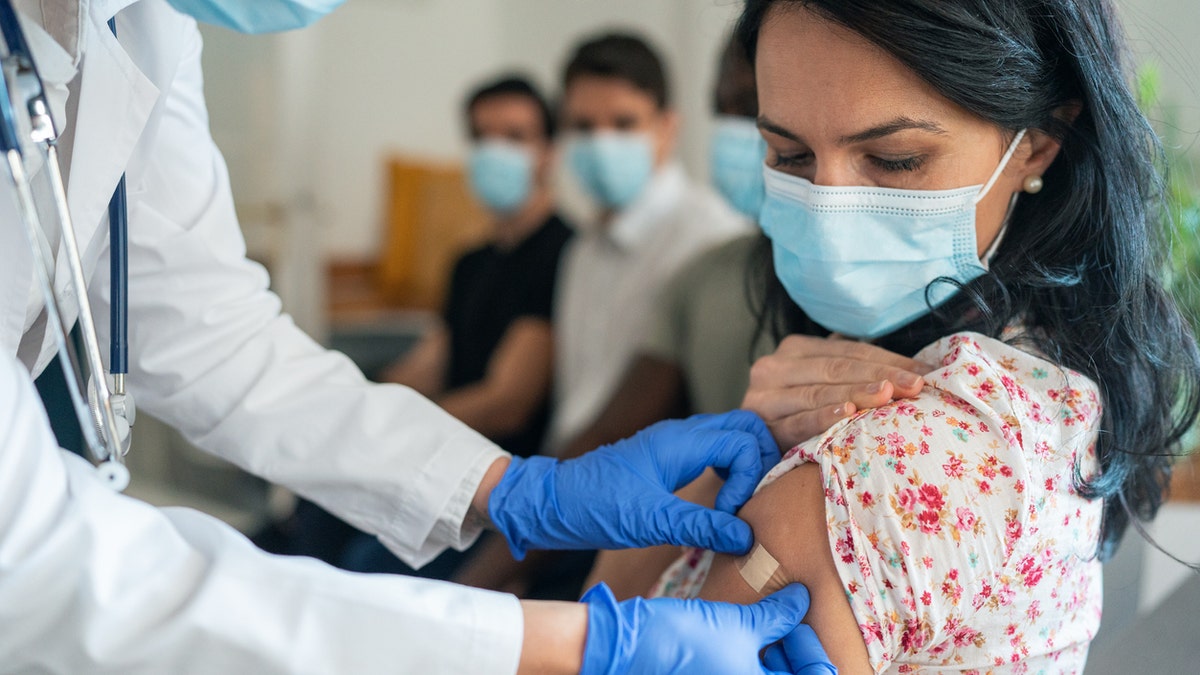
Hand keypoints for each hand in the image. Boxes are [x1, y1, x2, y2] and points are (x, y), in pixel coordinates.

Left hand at [489, 411, 776, 557]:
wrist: (552, 502)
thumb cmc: (594, 506)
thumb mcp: (649, 521)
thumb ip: (700, 526)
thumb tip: (746, 537)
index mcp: (680, 441)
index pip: (744, 441)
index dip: (750, 477)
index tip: (730, 513)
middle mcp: (682, 434)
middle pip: (745, 427)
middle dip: (761, 461)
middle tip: (753, 501)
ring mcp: (676, 444)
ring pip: (731, 437)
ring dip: (746, 466)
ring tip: (739, 504)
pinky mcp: (669, 459)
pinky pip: (714, 452)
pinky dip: (730, 471)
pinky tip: (721, 502)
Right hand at [580, 582, 832, 674]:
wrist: (629, 646)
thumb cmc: (685, 640)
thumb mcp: (739, 624)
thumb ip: (778, 615)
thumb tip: (802, 598)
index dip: (812, 652)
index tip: (798, 623)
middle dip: (792, 651)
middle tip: (783, 617)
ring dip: (773, 653)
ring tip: (762, 620)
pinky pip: (743, 673)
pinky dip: (751, 657)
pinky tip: (744, 631)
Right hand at [743, 334, 932, 450]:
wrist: (747, 455)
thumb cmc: (798, 420)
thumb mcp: (822, 387)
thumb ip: (853, 372)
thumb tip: (917, 368)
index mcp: (794, 350)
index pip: (847, 350)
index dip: (887, 359)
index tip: (924, 373)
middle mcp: (774, 366)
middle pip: (835, 367)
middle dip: (879, 374)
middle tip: (915, 386)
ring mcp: (763, 396)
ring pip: (817, 392)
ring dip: (856, 393)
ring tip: (888, 395)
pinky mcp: (759, 426)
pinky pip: (796, 421)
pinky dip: (822, 417)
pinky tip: (847, 414)